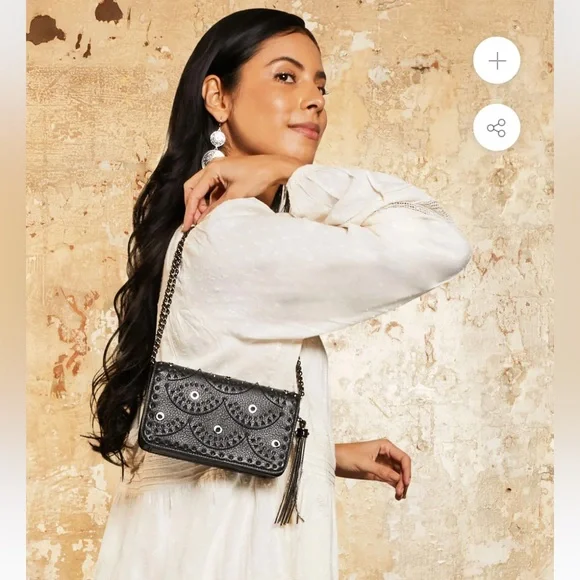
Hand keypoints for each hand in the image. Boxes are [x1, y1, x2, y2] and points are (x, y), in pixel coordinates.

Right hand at [182, 154, 302, 229]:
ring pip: (201, 189)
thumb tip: (203, 219)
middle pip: (193, 188)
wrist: (274, 168)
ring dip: (201, 204)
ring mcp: (218, 171)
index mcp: (212, 169)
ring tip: (204, 219)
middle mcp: (212, 167)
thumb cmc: (258, 176)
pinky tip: (212, 212)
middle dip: (192, 206)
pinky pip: (211, 189)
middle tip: (192, 222)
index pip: (195, 192)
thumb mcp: (236, 195)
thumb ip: (217, 208)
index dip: (190, 211)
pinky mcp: (224, 176)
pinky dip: (210, 201)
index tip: (188, 225)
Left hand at [335, 439, 410, 500]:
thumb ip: (382, 471)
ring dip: (401, 485)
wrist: (333, 460)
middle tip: (400, 493)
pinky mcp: (378, 471)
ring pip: (398, 474)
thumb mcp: (365, 464)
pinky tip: (396, 494)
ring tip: (398, 497)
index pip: (403, 458)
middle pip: (402, 467)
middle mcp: (386, 453)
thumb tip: (398, 479)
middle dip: (404, 480)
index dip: (407, 471)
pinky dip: (395, 486)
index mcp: (385, 446)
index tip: (406, 483)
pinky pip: (391, 479)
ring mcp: (383, 463)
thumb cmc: (347, 456)